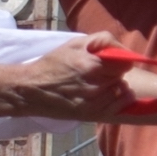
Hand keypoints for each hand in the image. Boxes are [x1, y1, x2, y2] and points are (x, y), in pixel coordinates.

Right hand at [7, 42, 156, 123]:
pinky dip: (117, 101)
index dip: (121, 60)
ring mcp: (94, 102)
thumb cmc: (53, 64)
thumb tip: (123, 48)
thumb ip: (102, 40)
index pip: (126, 62)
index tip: (114, 61)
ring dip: (116, 87)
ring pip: (123, 92)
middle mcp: (95, 85)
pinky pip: (118, 108)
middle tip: (102, 72)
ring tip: (100, 84)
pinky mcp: (92, 115)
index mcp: (91, 64)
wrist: (31, 89)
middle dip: (116, 73)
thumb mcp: (75, 43)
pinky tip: (105, 96)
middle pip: (123, 76)